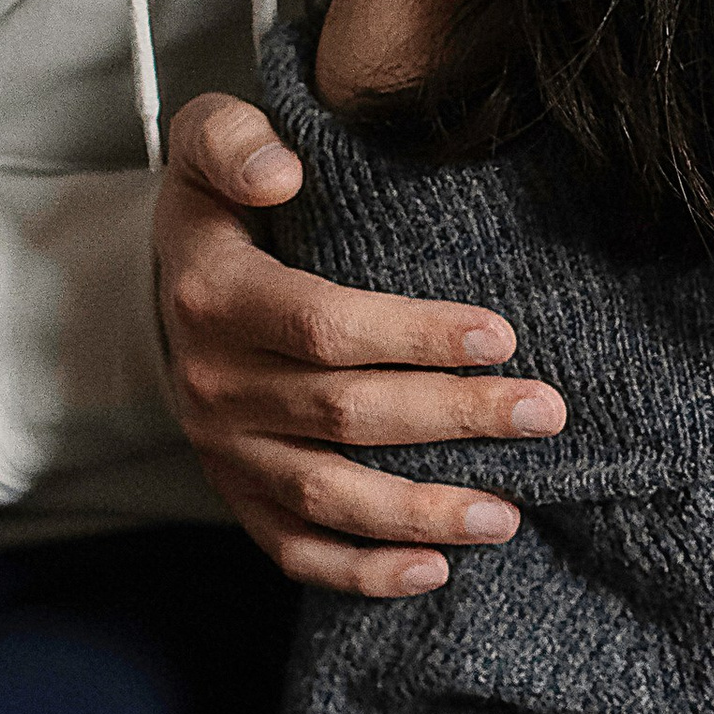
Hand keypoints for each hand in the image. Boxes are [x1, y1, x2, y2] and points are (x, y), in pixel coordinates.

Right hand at [153, 91, 564, 596]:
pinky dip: (362, 571)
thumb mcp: (210, 143)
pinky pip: (296, 550)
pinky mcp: (238, 494)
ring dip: (420, 512)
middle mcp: (215, 383)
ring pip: (328, 496)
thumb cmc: (224, 202)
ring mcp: (226, 449)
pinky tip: (434, 571)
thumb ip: (236, 141)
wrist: (169, 279)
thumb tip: (281, 171)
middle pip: (345, 414)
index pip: (326, 328)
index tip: (502, 335)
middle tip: (545, 412)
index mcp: (216, 297)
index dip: (416, 336)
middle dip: (453, 416)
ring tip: (507, 512)